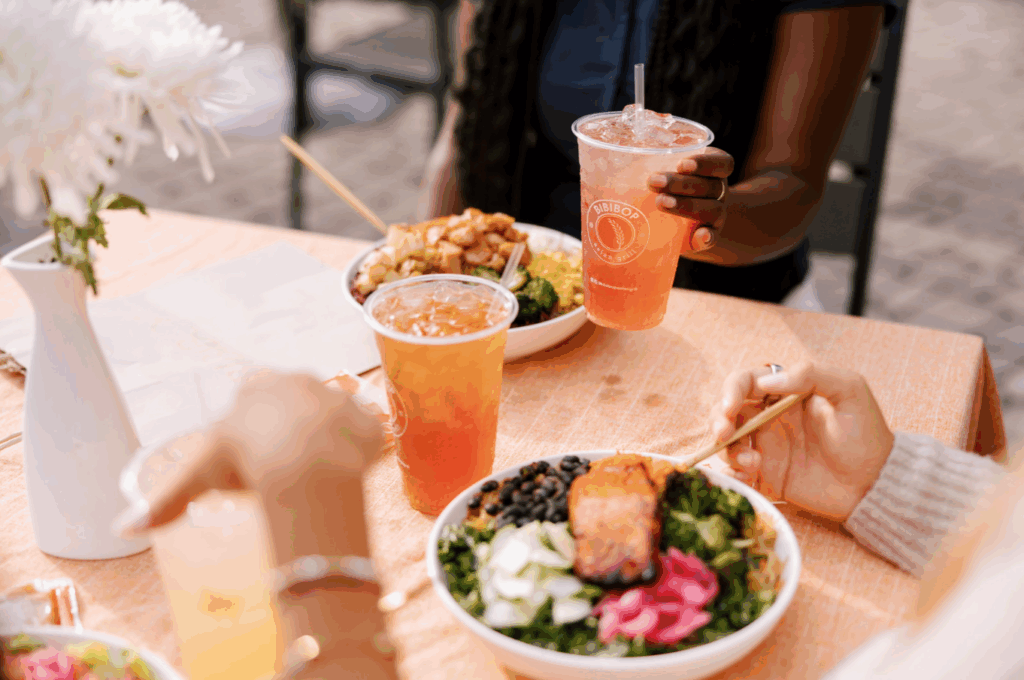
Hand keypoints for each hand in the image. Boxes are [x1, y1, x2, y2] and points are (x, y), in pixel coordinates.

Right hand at [113, 372, 396, 679]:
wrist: (304, 459)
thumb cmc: (244, 459)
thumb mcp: (197, 476)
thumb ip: (163, 503)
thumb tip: (121, 531)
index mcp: (258, 385)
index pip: (251, 396)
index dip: (248, 425)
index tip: (247, 453)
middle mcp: (302, 381)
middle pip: (296, 403)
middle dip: (291, 429)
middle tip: (284, 468)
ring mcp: (340, 398)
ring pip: (334, 417)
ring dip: (330, 439)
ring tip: (319, 474)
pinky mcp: (370, 422)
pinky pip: (368, 438)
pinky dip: (361, 456)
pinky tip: (352, 476)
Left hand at [648, 148, 733, 253]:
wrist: (680, 224)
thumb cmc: (665, 188)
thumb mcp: (660, 170)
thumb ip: (647, 160)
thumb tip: (611, 150)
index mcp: (712, 170)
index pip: (721, 163)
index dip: (705, 163)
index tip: (681, 164)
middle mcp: (718, 191)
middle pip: (711, 186)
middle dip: (681, 183)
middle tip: (653, 182)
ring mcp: (716, 215)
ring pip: (712, 209)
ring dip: (687, 206)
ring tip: (661, 203)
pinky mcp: (707, 238)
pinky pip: (712, 238)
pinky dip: (707, 237)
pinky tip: (698, 235)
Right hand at [709, 362, 894, 521]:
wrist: (875, 484)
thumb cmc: (866, 433)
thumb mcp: (849, 390)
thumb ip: (811, 374)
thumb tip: (767, 380)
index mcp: (785, 392)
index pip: (745, 382)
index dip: (731, 391)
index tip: (731, 407)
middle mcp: (769, 417)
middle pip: (726, 411)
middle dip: (718, 420)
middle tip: (724, 435)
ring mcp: (765, 447)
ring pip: (726, 442)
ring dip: (727, 450)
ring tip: (751, 464)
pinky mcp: (765, 475)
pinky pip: (735, 472)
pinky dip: (732, 474)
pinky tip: (748, 478)